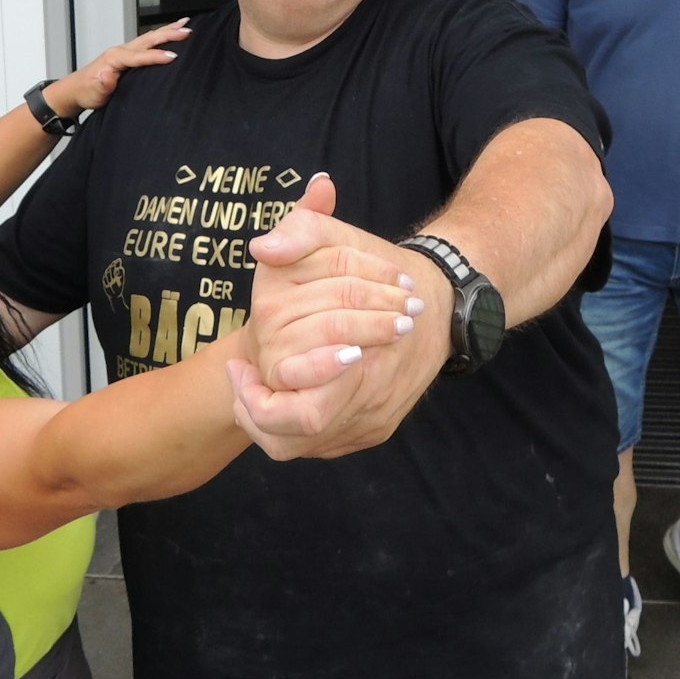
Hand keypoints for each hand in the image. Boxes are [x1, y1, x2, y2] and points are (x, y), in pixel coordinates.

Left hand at [49, 19, 190, 116]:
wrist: (76, 89)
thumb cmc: (87, 92)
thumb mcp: (94, 93)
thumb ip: (103, 84)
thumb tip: (107, 75)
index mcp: (114, 59)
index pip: (139, 56)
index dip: (156, 56)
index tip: (173, 57)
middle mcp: (121, 51)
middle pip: (148, 39)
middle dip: (168, 34)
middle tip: (187, 31)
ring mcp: (125, 51)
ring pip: (150, 37)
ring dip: (168, 30)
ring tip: (185, 23)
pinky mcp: (129, 54)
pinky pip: (148, 41)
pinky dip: (161, 35)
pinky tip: (171, 31)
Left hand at [231, 175, 453, 459]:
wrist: (440, 305)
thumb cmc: (380, 272)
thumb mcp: (339, 239)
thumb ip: (302, 233)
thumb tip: (262, 248)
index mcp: (358, 358)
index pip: (294, 409)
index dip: (254, 394)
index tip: (238, 364)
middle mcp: (369, 398)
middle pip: (300, 433)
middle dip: (258, 412)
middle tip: (242, 379)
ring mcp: (375, 419)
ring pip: (307, 445)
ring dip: (270, 422)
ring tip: (252, 389)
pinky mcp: (377, 429)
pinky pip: (325, 444)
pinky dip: (295, 426)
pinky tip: (281, 395)